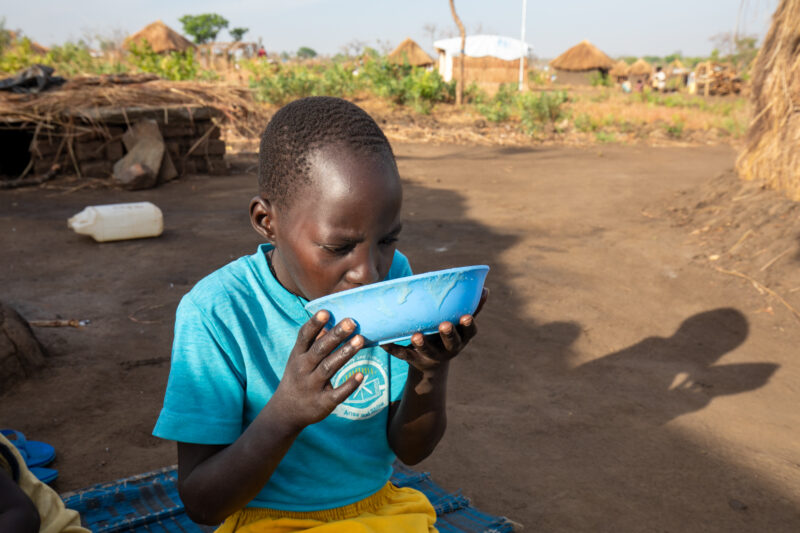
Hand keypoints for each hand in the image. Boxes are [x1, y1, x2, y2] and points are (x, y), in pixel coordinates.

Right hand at [270, 311, 363, 430]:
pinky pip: (337, 393)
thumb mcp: (299, 358)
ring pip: (329, 367)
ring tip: (360, 339)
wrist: (287, 411)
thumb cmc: (298, 376)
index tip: (326, 311)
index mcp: (298, 356)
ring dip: (345, 353)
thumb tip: (329, 320)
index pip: (305, 336)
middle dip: (335, 335)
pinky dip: (349, 385)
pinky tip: (360, 375)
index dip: (314, 324)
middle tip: (351, 322)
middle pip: (320, 350)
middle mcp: (303, 369)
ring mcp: (313, 386)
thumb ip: (313, 341)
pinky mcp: (323, 402)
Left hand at [383, 288, 488, 371]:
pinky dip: (393, 348)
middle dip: (448, 335)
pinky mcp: (413, 358)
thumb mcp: (460, 325)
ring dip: (422, 343)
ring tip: (416, 335)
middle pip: (450, 343)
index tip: (466, 316)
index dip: (468, 326)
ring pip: (427, 350)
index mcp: (461, 338)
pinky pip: (402, 354)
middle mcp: (449, 349)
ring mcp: (431, 355)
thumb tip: (485, 289)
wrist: (430, 364)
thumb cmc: (447, 335)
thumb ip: (472, 308)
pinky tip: (384, 341)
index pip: (469, 333)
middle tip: (443, 325)